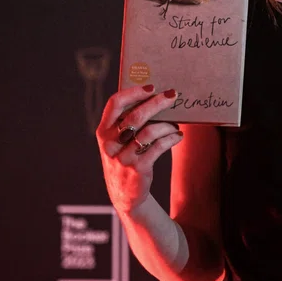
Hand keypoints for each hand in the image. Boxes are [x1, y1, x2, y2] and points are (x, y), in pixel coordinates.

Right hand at [96, 84, 183, 217]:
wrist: (125, 194)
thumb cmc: (125, 158)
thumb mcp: (117, 141)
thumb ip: (127, 122)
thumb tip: (156, 97)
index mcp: (103, 131)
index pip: (114, 103)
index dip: (134, 92)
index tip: (152, 86)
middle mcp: (110, 143)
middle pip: (135, 116)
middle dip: (157, 103)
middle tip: (172, 95)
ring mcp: (123, 157)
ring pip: (149, 131)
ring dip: (167, 124)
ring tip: (175, 124)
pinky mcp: (138, 168)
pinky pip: (158, 147)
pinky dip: (171, 138)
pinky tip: (178, 136)